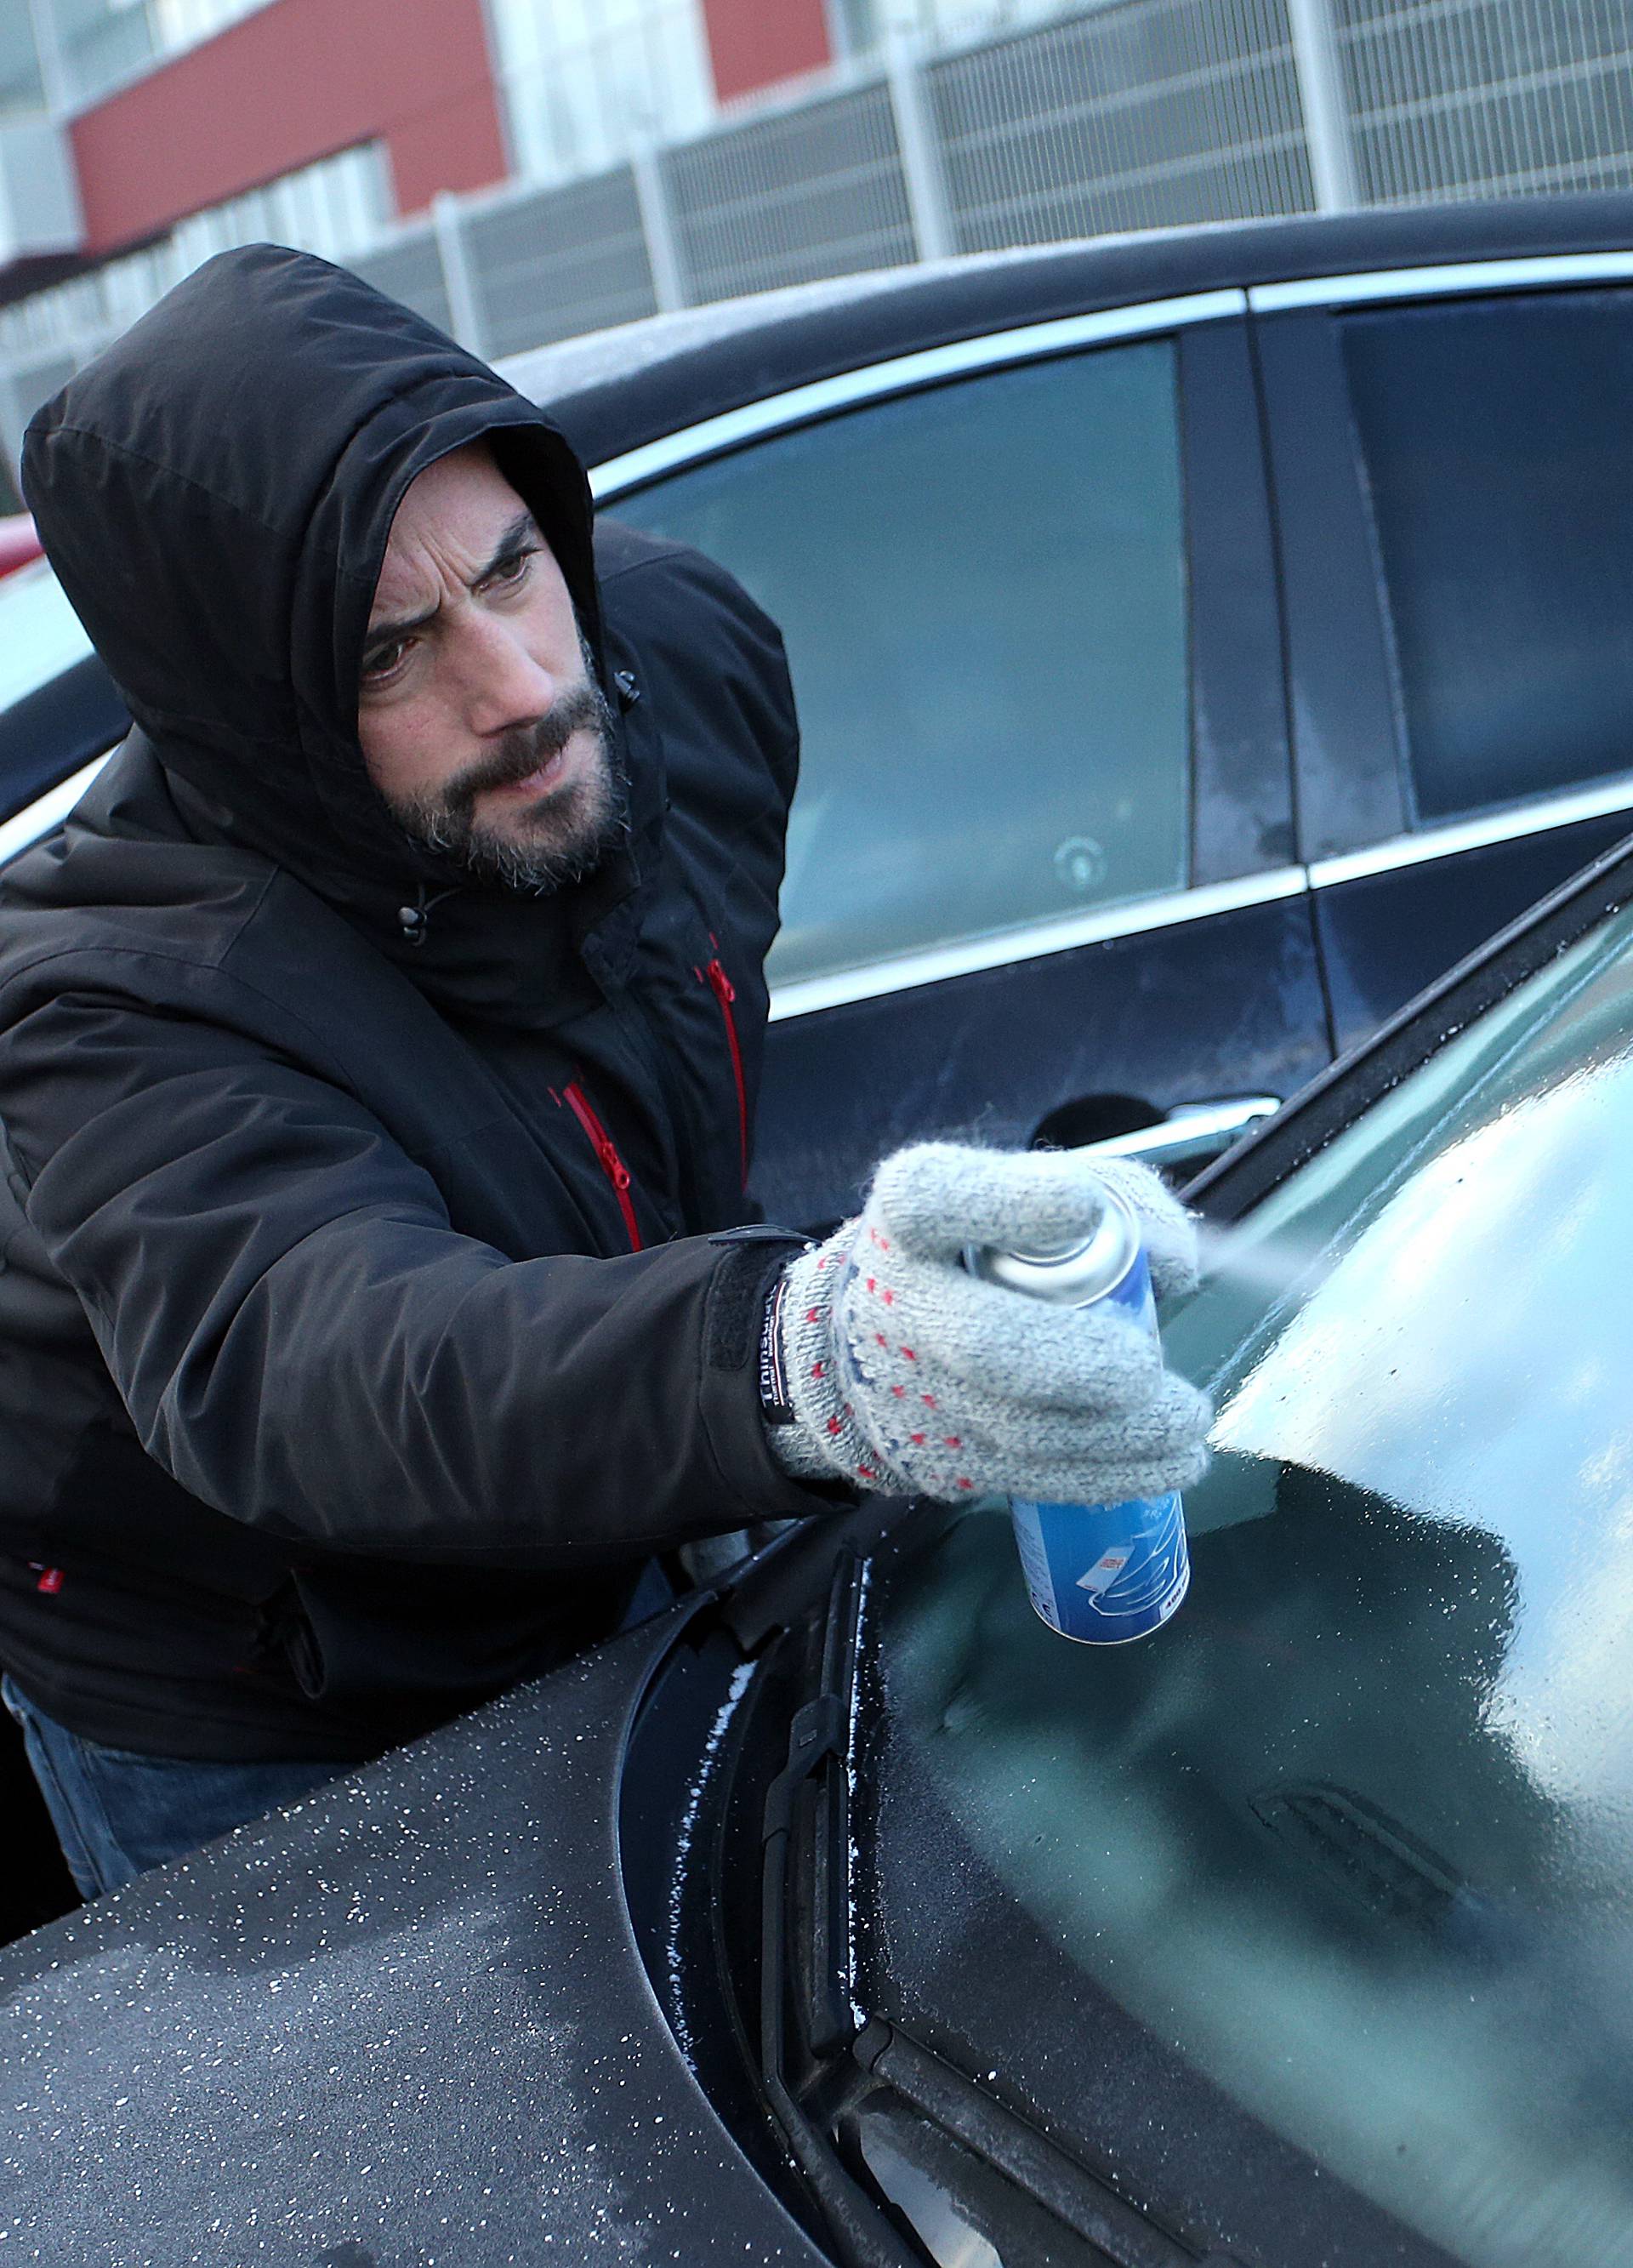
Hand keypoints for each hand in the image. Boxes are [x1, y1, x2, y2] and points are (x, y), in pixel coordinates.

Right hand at [764, 1143, 1210, 1503]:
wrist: (883, 1336)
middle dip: (1077, 1361)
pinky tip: (1166, 1464)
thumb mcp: (1041, 1191)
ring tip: (1186, 1424)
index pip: (935, 1198)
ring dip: (1115, 1435)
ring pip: (1018, 1427)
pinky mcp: (934, 1458)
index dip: (1009, 1202)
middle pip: (982, 1339)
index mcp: (913, 1212)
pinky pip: (1027, 1476)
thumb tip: (1173, 1268)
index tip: (1081, 1207)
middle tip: (1146, 1367)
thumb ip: (1121, 1199)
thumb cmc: (987, 1251)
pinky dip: (1106, 1476)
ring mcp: (910, 1388)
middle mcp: (898, 1298)